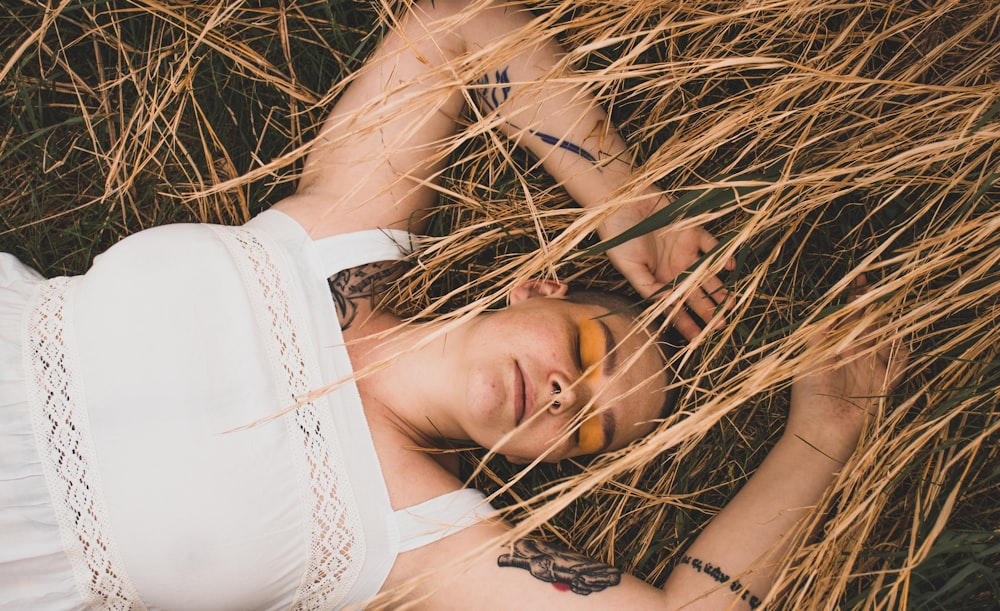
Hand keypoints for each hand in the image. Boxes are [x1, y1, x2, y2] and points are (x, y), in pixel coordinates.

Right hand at [599, 197, 734, 340]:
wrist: (622, 203)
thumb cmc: (619, 236)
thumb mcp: (628, 266)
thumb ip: (647, 287)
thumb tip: (665, 306)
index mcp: (658, 280)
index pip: (676, 306)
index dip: (686, 323)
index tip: (697, 339)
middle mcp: (675, 269)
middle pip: (696, 294)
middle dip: (708, 311)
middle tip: (722, 325)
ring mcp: (686, 251)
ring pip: (707, 274)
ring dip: (719, 289)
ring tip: (731, 304)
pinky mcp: (693, 232)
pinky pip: (712, 246)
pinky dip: (721, 256)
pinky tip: (729, 267)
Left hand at [788, 276, 907, 462]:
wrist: (821, 430)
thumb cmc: (808, 394)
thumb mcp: (809, 355)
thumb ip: (821, 329)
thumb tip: (831, 302)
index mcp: (832, 346)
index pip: (848, 315)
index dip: (854, 296)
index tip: (859, 278)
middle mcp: (853, 354)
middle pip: (870, 321)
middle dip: (873, 303)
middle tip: (874, 287)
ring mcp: (871, 366)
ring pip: (887, 335)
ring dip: (887, 322)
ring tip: (881, 311)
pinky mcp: (887, 381)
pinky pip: (901, 358)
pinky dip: (900, 346)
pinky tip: (894, 335)